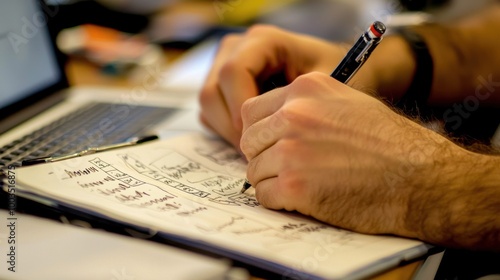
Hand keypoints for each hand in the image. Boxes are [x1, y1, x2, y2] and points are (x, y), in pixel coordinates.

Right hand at [199, 25, 349, 147]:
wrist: (340, 73)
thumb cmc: (339, 76)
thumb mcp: (325, 86)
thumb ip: (296, 104)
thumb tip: (267, 137)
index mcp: (263, 41)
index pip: (233, 73)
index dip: (241, 109)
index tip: (262, 136)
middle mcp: (237, 49)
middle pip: (212, 91)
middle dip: (232, 127)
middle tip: (257, 152)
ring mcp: (224, 66)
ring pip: (208, 105)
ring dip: (228, 132)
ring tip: (259, 149)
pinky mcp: (221, 86)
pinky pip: (211, 113)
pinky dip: (227, 132)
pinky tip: (254, 141)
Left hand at [239, 71, 462, 238]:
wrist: (421, 177)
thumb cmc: (390, 143)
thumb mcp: (347, 103)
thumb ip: (307, 106)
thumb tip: (273, 123)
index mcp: (305, 89)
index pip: (252, 111)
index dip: (261, 133)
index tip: (272, 145)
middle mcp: (294, 115)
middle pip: (249, 141)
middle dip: (263, 157)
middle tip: (286, 168)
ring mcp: (291, 150)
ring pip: (254, 170)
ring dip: (272, 180)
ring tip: (303, 184)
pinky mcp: (294, 185)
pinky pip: (263, 195)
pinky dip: (278, 201)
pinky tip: (304, 198)